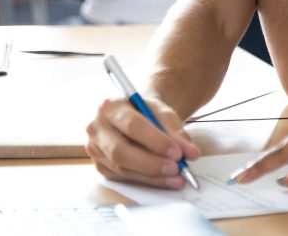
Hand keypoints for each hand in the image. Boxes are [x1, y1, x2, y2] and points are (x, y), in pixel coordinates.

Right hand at [85, 97, 200, 189]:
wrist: (138, 116)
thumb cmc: (148, 113)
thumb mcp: (165, 115)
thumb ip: (177, 133)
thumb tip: (191, 154)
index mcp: (110, 106)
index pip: (132, 125)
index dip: (155, 141)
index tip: (177, 152)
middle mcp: (97, 128)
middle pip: (121, 151)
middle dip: (151, 163)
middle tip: (176, 168)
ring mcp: (96, 149)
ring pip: (122, 168)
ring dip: (152, 176)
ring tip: (176, 177)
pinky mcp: (101, 166)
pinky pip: (124, 177)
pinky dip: (147, 180)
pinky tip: (165, 180)